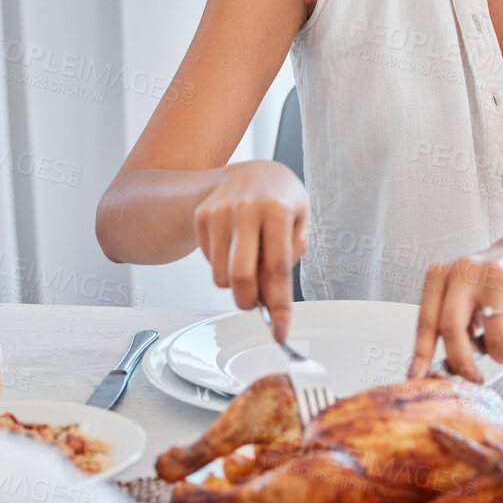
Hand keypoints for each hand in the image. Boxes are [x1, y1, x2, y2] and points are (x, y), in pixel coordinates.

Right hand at [193, 160, 307, 340]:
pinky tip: (235, 246)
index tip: (281, 330)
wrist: (250, 171)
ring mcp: (219, 212)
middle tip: (256, 304)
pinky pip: (210, 263)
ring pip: (221, 276)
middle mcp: (246, 209)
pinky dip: (223, 266)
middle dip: (248, 302)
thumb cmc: (280, 199)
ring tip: (250, 262)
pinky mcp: (202, 217)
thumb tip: (272, 299)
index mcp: (277, 209)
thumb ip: (289, 259)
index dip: (280, 306)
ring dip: (236, 284)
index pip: (278, 268)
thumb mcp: (299, 222)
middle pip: (241, 276)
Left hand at [408, 235, 502, 381]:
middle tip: (473, 378)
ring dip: (500, 354)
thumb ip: (451, 325)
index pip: (427, 321)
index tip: (419, 377)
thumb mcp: (460, 296)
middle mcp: (464, 270)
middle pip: (452, 328)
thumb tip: (444, 369)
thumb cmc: (486, 283)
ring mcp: (495, 274)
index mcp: (441, 274)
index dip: (422, 354)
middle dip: (462, 363)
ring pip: (494, 336)